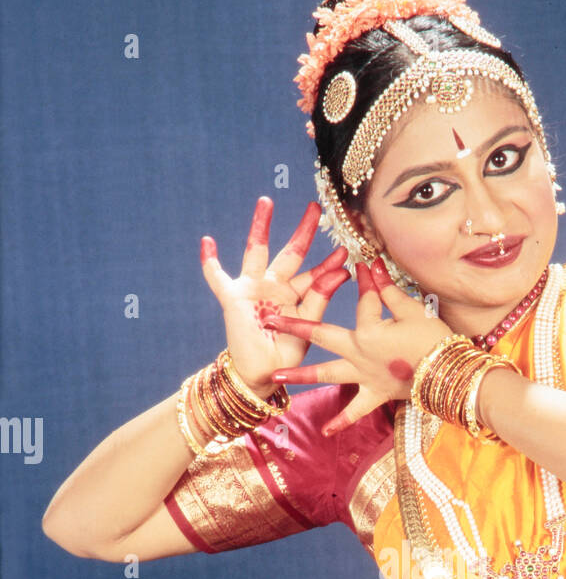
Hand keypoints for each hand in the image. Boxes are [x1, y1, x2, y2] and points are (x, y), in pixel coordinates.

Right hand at [199, 197, 350, 398]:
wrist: (262, 377)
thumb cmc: (286, 356)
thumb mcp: (308, 326)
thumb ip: (319, 299)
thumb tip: (340, 272)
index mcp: (295, 296)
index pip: (314, 275)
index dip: (328, 264)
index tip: (345, 252)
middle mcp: (275, 287)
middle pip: (290, 253)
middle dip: (303, 231)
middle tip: (316, 208)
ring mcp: (253, 289)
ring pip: (257, 251)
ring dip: (261, 227)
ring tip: (267, 202)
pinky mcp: (233, 299)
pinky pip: (217, 278)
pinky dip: (210, 262)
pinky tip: (207, 242)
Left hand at [263, 258, 453, 435]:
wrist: (448, 375)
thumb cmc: (434, 340)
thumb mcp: (413, 311)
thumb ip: (390, 292)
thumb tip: (375, 268)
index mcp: (368, 330)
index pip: (363, 300)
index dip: (364, 281)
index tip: (361, 265)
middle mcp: (358, 353)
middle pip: (321, 336)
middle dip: (294, 326)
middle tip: (267, 320)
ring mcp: (364, 376)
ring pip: (327, 375)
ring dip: (300, 376)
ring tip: (275, 377)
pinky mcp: (374, 394)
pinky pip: (355, 410)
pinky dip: (341, 421)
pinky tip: (325, 431)